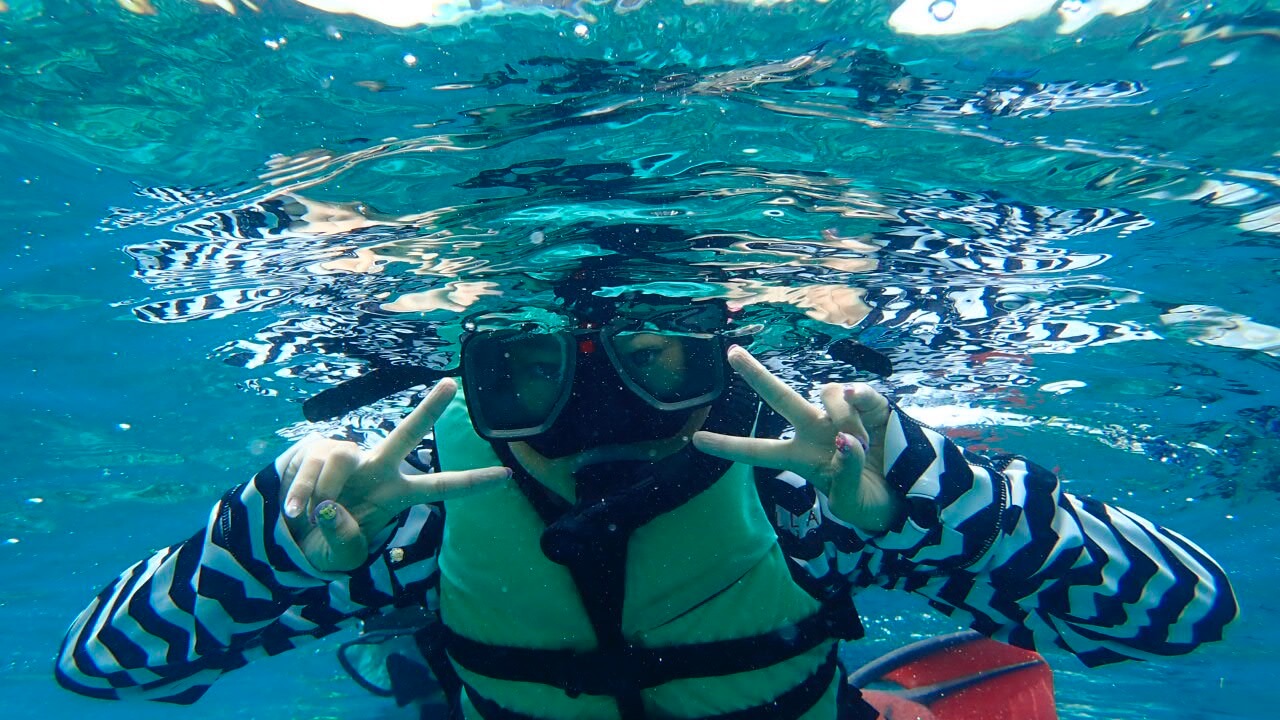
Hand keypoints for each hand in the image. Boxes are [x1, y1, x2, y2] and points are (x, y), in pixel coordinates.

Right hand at [276, 378, 509, 571]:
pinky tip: (292, 512)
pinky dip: (299, 495)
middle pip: (408, 434)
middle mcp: (379, 469)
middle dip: (429, 409)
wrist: (289, 536)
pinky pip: (311, 468)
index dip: (472, 483)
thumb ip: (344, 539)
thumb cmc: (328, 543)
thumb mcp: (341, 556)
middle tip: (452, 383)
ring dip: (323, 492)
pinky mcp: (316, 451)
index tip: (507, 475)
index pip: (441, 488)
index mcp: (396, 495)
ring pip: (342, 458)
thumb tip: (330, 509)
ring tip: (308, 517)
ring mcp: (348, 457)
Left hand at [692, 346, 903, 533]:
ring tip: (864, 446)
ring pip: (826, 395)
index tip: (696, 440)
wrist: (910, 498)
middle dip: (755, 375)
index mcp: (800, 459)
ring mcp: (840, 415)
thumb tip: (845, 439)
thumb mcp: (851, 503)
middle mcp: (814, 431)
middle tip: (731, 353)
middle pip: (779, 399)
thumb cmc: (869, 504)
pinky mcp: (870, 407)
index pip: (758, 453)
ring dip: (842, 418)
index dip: (728, 447)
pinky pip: (857, 394)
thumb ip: (844, 474)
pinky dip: (857, 397)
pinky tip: (856, 404)